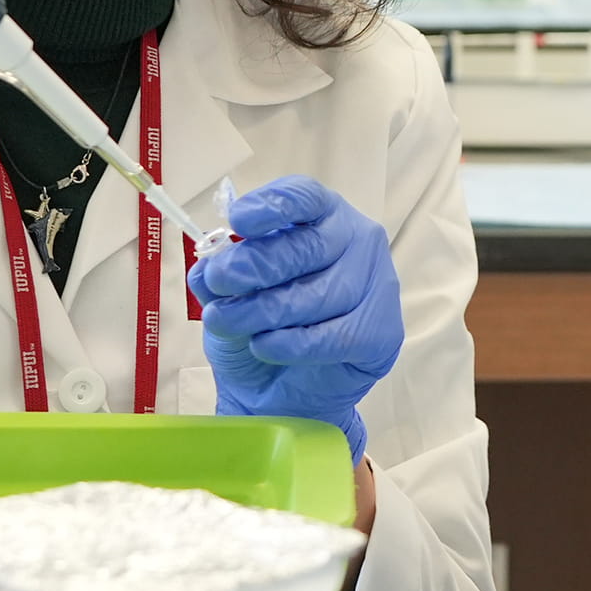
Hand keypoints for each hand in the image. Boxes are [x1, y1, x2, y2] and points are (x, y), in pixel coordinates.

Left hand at [195, 179, 402, 465]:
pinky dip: (293, 343)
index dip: (273, 206)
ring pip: (318, 295)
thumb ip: (218, 277)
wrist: (280, 392)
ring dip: (264, 311)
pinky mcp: (382, 333)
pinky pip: (334, 336)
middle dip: (257, 265)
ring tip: (227, 322)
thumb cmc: (258, 326)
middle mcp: (356, 240)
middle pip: (308, 246)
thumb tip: (209, 266)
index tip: (239, 221)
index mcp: (321, 216)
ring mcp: (377, 285)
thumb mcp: (227, 297)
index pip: (305, 198)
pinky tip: (265, 345)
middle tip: (220, 281)